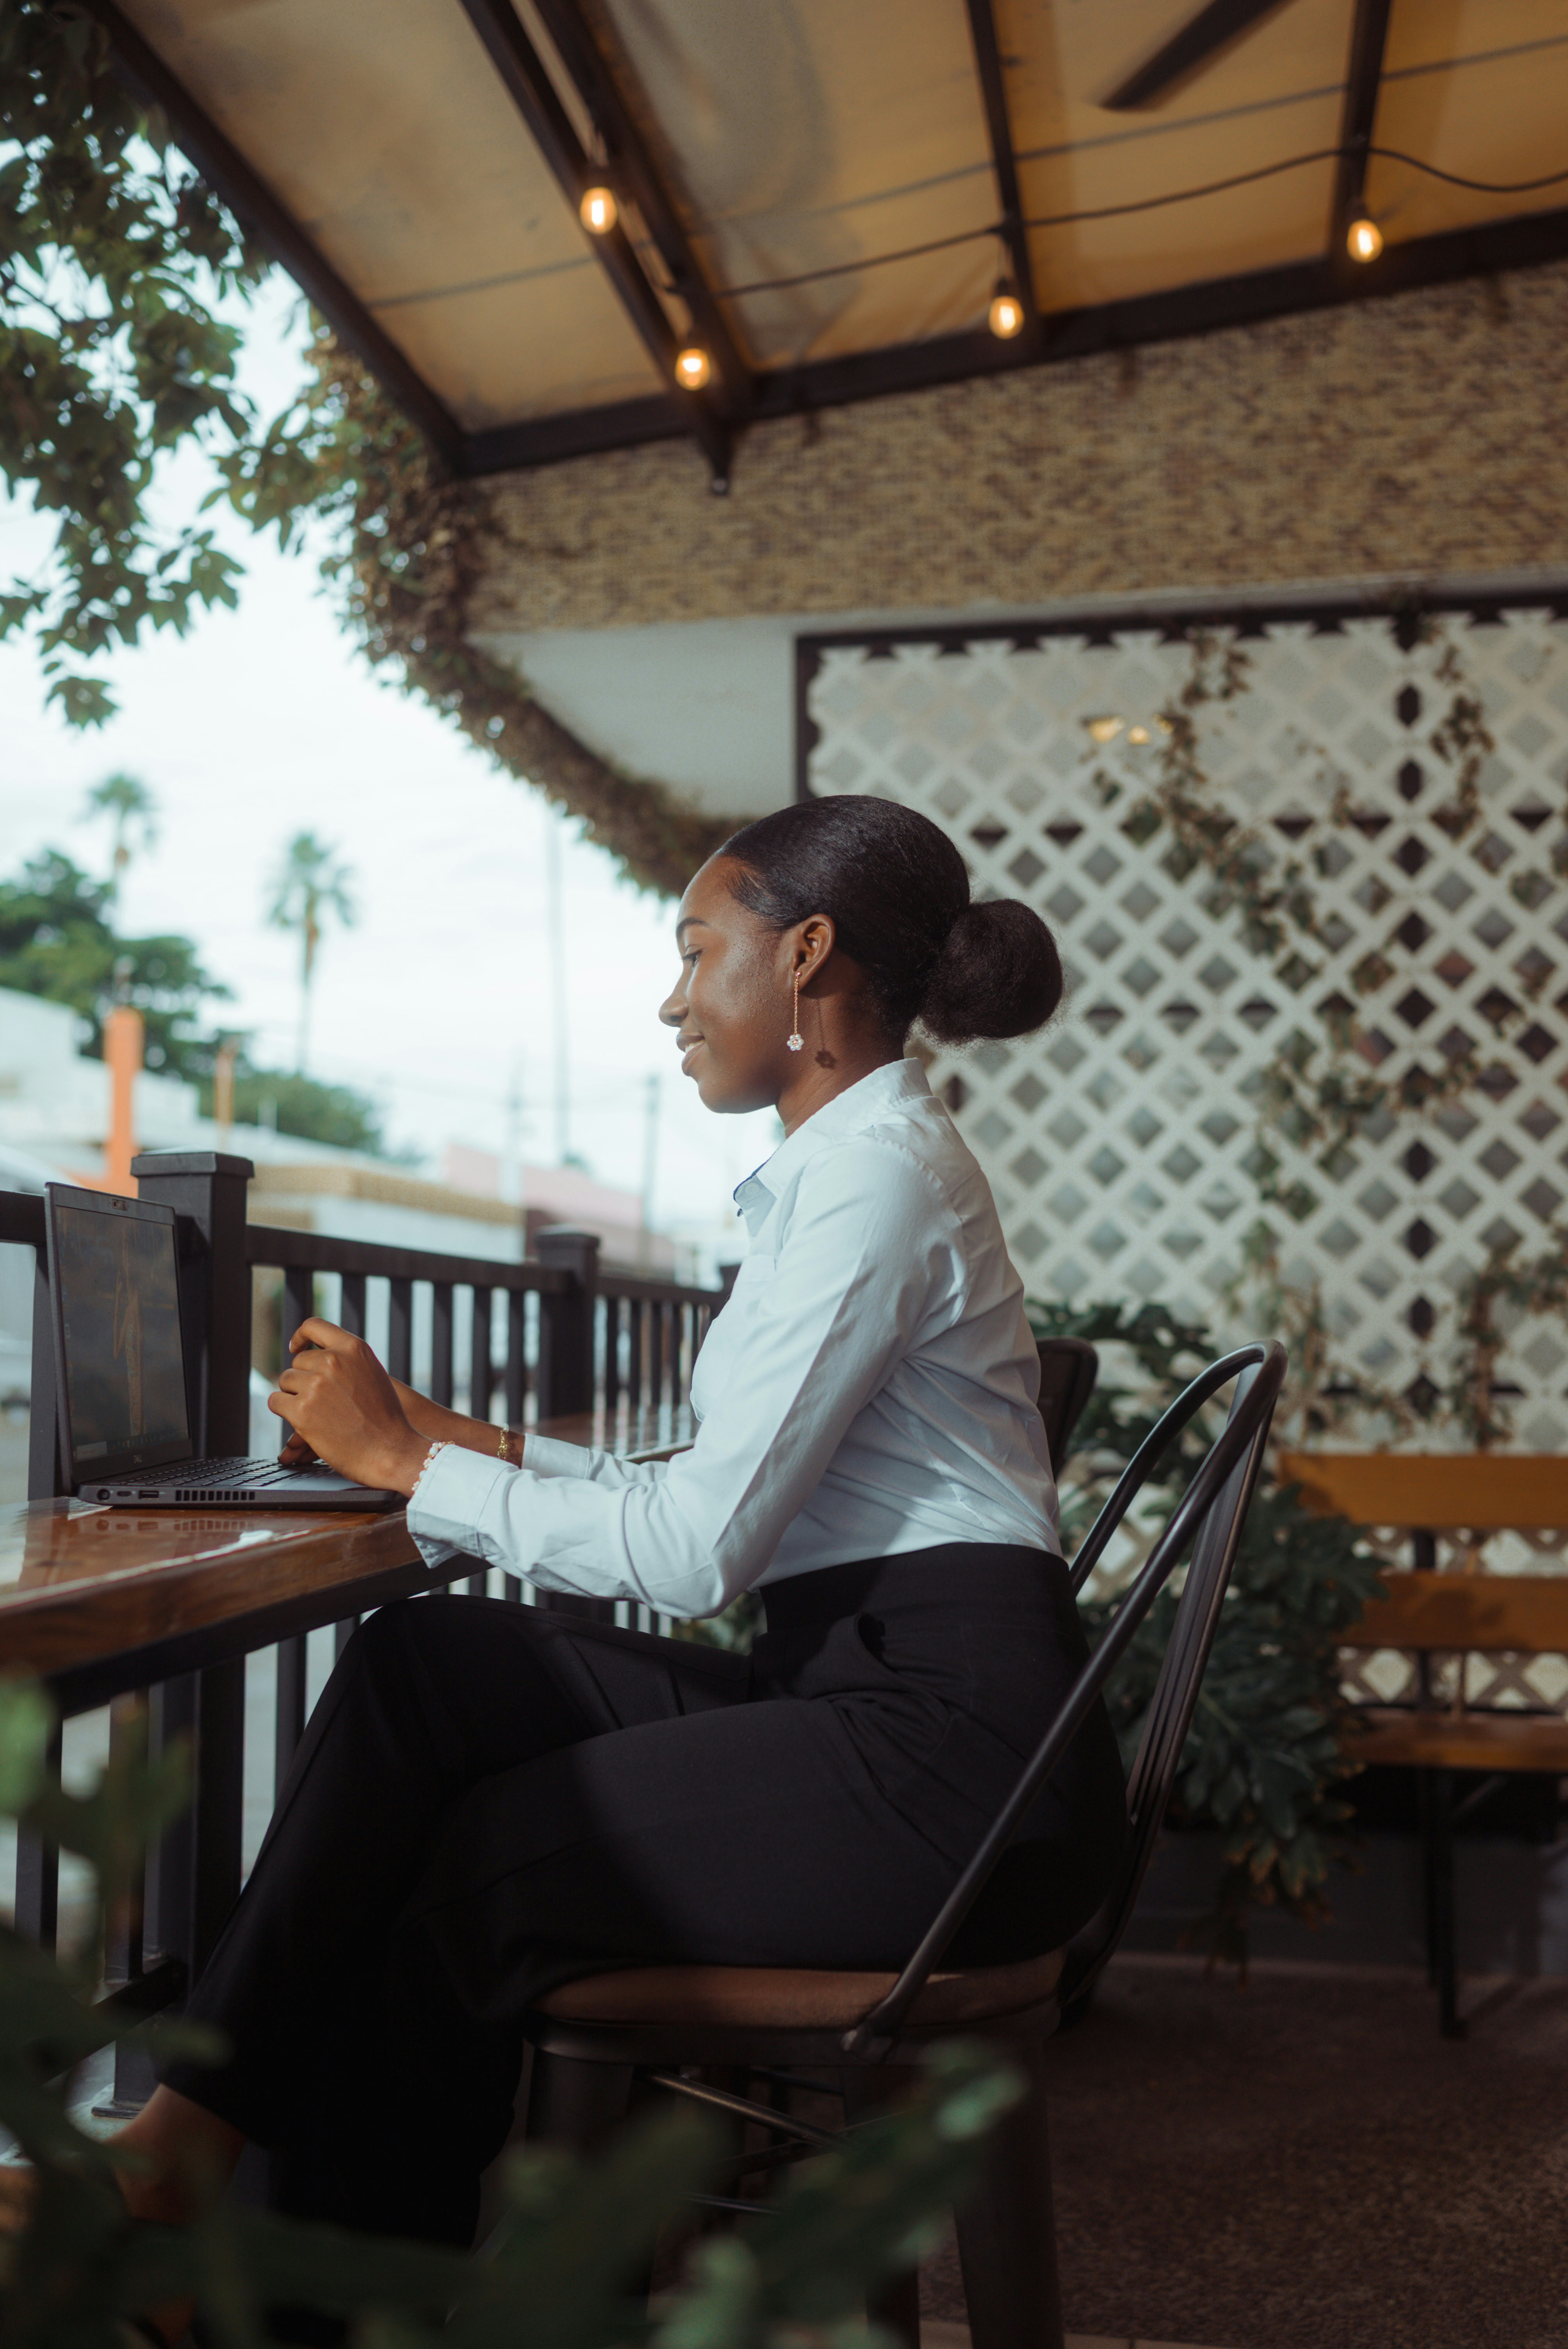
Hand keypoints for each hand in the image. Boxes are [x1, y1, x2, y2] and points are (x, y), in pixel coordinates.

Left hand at [269, 1319, 429, 1495]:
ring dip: (294, 1396)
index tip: (296, 1348)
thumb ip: (348, 1360)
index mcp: (352, 1348)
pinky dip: (284, 1411)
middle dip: (303, 1379)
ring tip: (317, 1414)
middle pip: (298, 1362)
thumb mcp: (372, 1374)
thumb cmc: (384, 1418)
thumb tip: (318, 1354)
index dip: (301, 1336)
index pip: (314, 1326)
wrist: (391, 1450)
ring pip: (285, 1382)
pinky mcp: (301, 1411)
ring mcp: (315, 1385)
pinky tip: (301, 1422)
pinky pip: (276, 1401)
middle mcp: (332, 1361)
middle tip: (321, 1401)